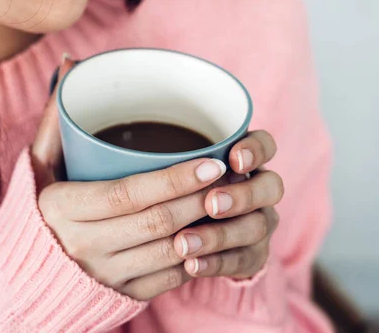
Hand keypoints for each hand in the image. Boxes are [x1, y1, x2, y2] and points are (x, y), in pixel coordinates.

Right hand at [31, 57, 280, 299]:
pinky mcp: (121, 296)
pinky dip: (196, 257)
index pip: (127, 194)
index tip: (212, 161)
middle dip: (200, 199)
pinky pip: (168, 278)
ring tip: (229, 201)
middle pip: (156, 222)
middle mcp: (82, 246)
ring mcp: (103, 275)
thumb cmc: (38, 206)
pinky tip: (211, 234)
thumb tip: (70, 62)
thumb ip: (57, 116)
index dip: (174, 179)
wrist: (25, 272)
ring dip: (206, 228)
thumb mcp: (38, 163)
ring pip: (169, 252)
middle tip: (231, 177)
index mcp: (61, 208)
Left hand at [175, 131, 282, 279]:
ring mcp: (259, 222)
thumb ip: (167, 162)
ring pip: (256, 226)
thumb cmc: (167, 186)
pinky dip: (214, 263)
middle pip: (271, 187)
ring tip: (184, 242)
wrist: (179, 230)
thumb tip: (139, 156)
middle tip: (211, 204)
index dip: (254, 150)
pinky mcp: (251, 254)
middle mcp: (259, 188)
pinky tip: (190, 265)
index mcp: (243, 158)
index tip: (233, 159)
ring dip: (219, 235)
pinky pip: (241, 261)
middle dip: (241, 195)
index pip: (263, 145)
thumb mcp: (166, 168)